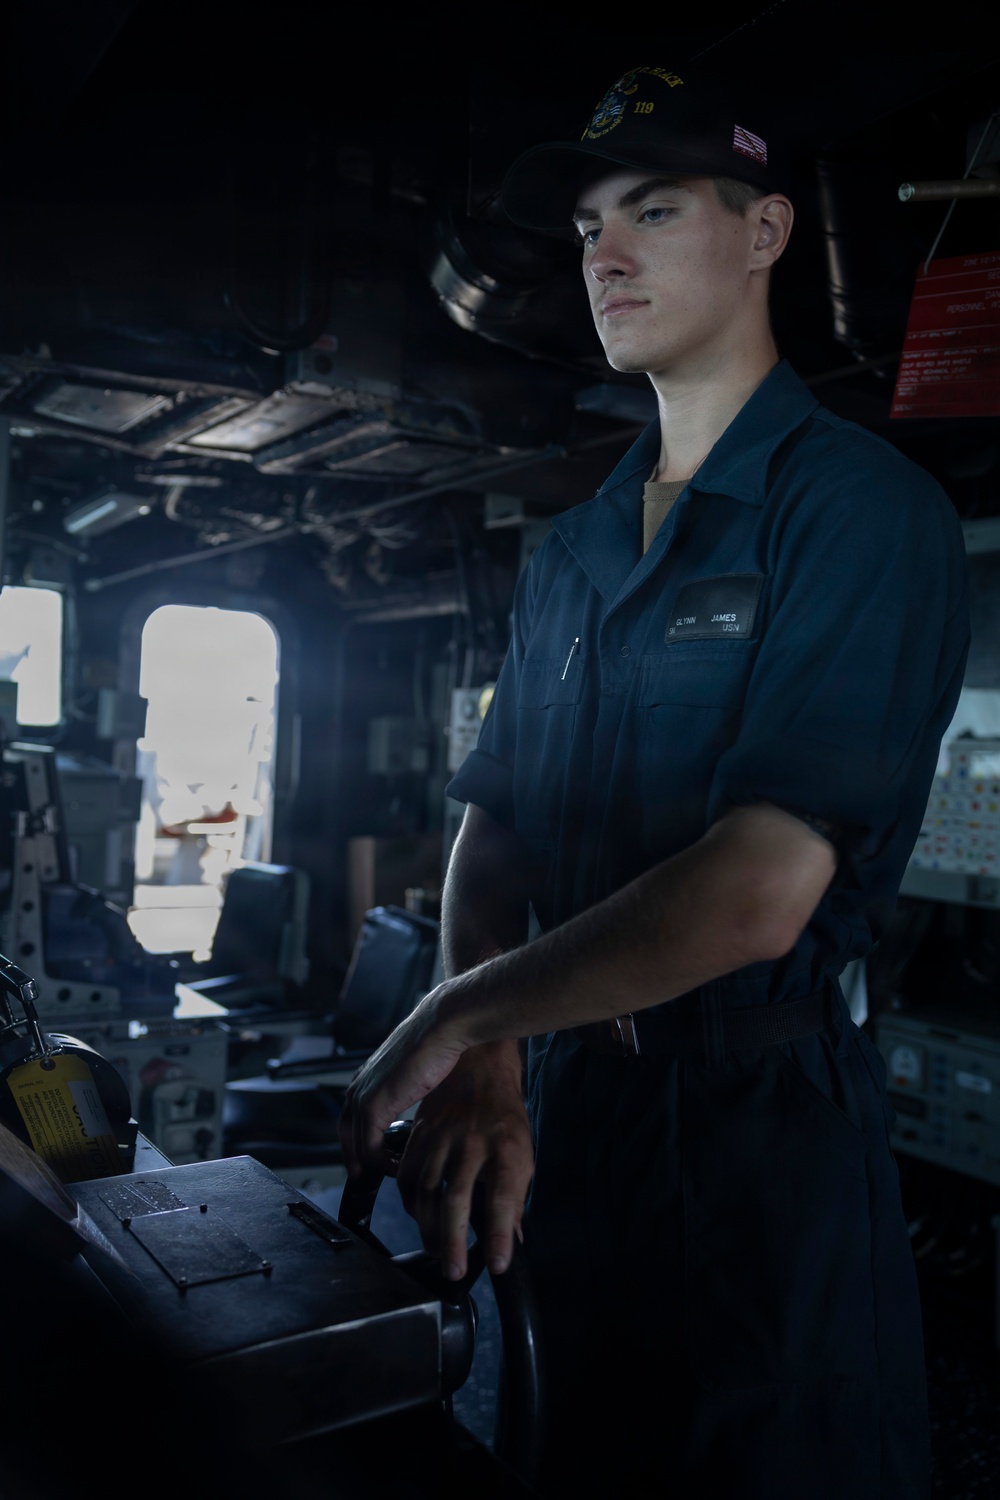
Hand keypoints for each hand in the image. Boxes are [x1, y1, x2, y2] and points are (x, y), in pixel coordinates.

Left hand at [338, 980, 470, 1178]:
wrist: (442, 1027)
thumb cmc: (441, 1043)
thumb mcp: (419, 1073)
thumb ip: (411, 1091)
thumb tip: (422, 1111)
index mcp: (367, 1077)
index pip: (352, 1120)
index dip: (360, 1144)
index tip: (375, 1162)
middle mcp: (357, 1087)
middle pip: (347, 1136)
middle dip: (358, 1161)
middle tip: (372, 1180)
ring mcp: (361, 1097)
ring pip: (358, 1147)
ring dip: (377, 1166)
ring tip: (399, 1176)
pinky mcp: (372, 1107)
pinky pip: (370, 1150)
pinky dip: (384, 1164)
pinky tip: (402, 1167)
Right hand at [396, 1041, 532, 1280]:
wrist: (479, 1065)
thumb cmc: (505, 1115)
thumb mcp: (523, 1152)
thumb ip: (515, 1196)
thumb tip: (511, 1239)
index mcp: (508, 1147)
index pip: (505, 1197)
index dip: (499, 1234)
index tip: (497, 1265)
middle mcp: (475, 1141)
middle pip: (459, 1199)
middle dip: (454, 1242)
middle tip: (452, 1271)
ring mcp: (445, 1135)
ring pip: (428, 1190)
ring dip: (428, 1228)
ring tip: (435, 1252)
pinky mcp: (422, 1132)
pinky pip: (408, 1173)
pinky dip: (410, 1201)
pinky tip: (418, 1216)